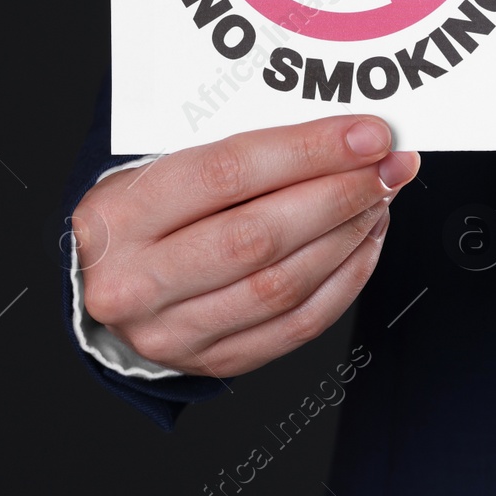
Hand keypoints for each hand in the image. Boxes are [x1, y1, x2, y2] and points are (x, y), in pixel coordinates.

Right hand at [72, 116, 417, 377]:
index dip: (308, 152)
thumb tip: (341, 134)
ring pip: (283, 284)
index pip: (228, 173)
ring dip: (349, 235)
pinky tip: (365, 240)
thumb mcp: (163, 165)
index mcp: (121, 216)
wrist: (106, 281)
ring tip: (380, 197)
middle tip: (389, 166)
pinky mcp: (214, 361)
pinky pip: (298, 325)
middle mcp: (138, 281)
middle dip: (340, 195)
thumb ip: (240, 149)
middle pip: (260, 235)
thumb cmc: (147, 211)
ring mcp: (174, 331)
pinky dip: (346, 279)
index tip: (368, 135)